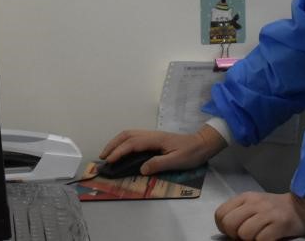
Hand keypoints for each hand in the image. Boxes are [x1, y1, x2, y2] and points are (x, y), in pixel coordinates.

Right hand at [98, 125, 226, 174]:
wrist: (202, 143)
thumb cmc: (191, 153)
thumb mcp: (177, 160)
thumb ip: (159, 164)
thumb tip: (141, 169)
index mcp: (155, 139)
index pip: (132, 143)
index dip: (119, 152)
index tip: (109, 160)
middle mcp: (152, 134)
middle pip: (127, 135)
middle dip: (113, 144)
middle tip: (102, 157)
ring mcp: (153, 135)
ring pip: (130, 134)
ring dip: (117, 142)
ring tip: (108, 154)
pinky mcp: (154, 139)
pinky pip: (135, 137)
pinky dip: (124, 142)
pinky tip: (122, 150)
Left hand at [214, 192, 304, 240]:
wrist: (302, 207)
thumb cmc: (276, 209)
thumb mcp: (254, 204)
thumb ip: (240, 213)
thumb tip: (227, 230)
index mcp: (246, 197)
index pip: (220, 214)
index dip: (224, 227)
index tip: (234, 231)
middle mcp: (255, 203)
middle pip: (230, 224)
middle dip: (235, 235)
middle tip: (245, 236)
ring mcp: (267, 212)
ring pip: (244, 233)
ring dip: (251, 239)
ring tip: (260, 236)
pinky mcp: (279, 224)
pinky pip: (261, 239)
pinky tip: (269, 237)